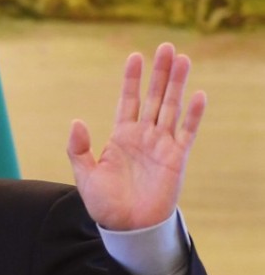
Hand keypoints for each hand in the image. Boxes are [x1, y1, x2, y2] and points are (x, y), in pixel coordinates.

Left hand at [66, 42, 206, 230]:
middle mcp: (143, 136)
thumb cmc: (105, 203)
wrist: (127, 227)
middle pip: (153, 97)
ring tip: (182, 59)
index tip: (134, 56)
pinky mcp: (177, 158)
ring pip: (171, 107)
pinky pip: (187, 132)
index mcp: (121, 137)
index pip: (128, 101)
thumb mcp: (85, 175)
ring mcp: (162, 145)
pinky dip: (193, 115)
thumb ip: (78, 149)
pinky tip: (198, 95)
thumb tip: (76, 121)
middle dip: (159, 73)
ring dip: (177, 84)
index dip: (131, 79)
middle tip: (165, 47)